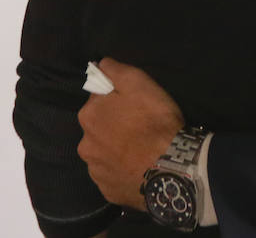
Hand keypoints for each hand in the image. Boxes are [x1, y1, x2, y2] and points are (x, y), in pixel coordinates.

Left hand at [77, 59, 184, 209]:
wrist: (170, 167)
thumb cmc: (154, 120)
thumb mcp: (139, 83)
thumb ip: (116, 71)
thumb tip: (100, 64)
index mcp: (88, 116)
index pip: (98, 102)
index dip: (116, 101)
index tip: (134, 105)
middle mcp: (85, 145)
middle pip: (98, 129)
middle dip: (112, 127)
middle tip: (139, 127)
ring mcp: (96, 171)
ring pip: (104, 154)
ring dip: (116, 150)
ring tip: (140, 150)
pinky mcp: (108, 191)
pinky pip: (113, 175)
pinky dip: (122, 170)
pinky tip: (139, 167)